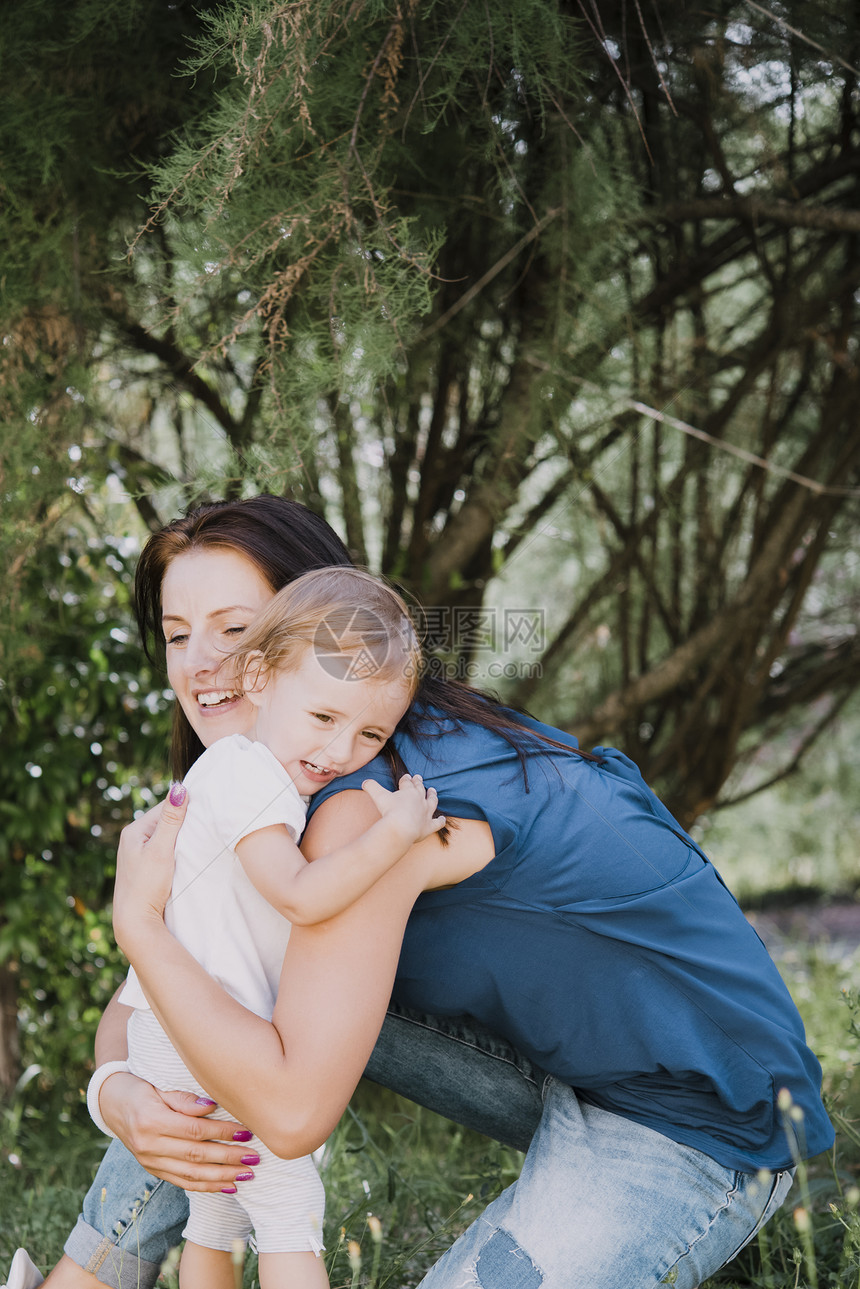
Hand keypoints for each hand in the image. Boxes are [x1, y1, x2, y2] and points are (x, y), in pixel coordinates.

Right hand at [99, 1071, 257, 1190]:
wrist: (112, 1106)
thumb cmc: (142, 1090)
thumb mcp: (159, 1087)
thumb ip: (184, 1099)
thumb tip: (212, 1107)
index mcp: (152, 1121)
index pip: (194, 1130)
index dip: (222, 1133)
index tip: (247, 1132)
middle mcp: (149, 1146)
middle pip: (195, 1156)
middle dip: (228, 1159)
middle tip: (254, 1158)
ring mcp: (150, 1162)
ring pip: (191, 1175)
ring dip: (222, 1177)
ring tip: (246, 1175)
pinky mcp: (153, 1171)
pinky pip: (182, 1183)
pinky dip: (206, 1187)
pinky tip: (227, 1186)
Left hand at [112, 786, 188, 955]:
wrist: (135, 922)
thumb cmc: (147, 885)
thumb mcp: (162, 849)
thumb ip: (172, 820)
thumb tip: (179, 787)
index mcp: (133, 830)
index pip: (165, 808)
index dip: (185, 809)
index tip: (206, 812)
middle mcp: (132, 840)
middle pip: (165, 822)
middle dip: (183, 824)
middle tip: (205, 828)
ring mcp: (137, 854)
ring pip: (165, 837)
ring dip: (180, 839)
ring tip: (196, 842)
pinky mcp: (144, 868)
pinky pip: (163, 850)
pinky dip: (175, 851)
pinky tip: (184, 857)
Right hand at [361, 773, 445, 846]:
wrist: (401, 827)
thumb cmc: (390, 811)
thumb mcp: (378, 796)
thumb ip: (371, 787)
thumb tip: (364, 782)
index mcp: (409, 791)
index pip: (408, 783)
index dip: (406, 779)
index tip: (407, 776)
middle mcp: (420, 800)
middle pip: (420, 789)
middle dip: (419, 783)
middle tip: (418, 778)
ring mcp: (426, 813)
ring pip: (432, 802)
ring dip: (432, 796)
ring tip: (433, 791)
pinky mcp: (429, 826)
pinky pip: (437, 823)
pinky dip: (441, 821)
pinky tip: (443, 819)